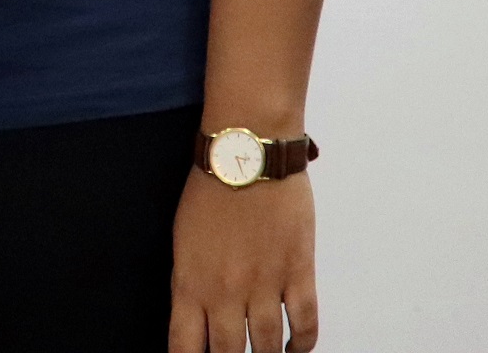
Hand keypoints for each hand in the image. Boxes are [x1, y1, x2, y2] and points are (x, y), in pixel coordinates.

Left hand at [170, 169, 317, 351]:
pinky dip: (303, 343)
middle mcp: (226, 292)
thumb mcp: (182, 239)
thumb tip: (195, 313)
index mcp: (191, 283)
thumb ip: (189, 280)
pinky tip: (296, 348)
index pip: (185, 345)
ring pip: (268, 346)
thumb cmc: (209, 188)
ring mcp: (265, 285)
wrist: (246, 154)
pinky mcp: (298, 273)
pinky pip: (305, 323)